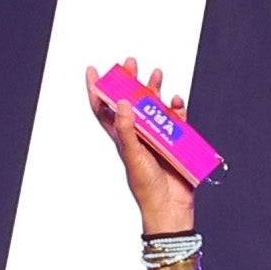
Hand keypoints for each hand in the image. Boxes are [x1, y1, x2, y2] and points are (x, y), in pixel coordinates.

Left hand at [91, 57, 198, 232]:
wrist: (170, 206)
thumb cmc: (146, 186)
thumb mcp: (132, 155)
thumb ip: (126, 130)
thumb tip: (123, 102)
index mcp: (121, 137)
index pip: (105, 109)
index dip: (97, 90)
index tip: (93, 70)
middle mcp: (137, 134)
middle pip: (131, 102)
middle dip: (130, 82)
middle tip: (131, 62)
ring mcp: (157, 137)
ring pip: (154, 107)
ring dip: (154, 90)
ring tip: (156, 73)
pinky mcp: (175, 142)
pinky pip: (177, 120)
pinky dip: (177, 109)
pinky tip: (177, 101)